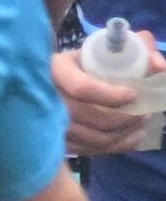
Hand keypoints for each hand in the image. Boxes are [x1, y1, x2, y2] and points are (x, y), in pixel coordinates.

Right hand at [54, 39, 155, 155]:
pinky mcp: (55, 139)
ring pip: (86, 136)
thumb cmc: (89, 63)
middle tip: (143, 114)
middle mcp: (46, 96)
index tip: (134, 95)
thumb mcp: (109, 51)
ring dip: (119, 135)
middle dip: (120, 118)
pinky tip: (131, 139)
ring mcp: (46, 121)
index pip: (82, 87)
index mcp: (56, 69)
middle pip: (84, 115)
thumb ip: (139, 52)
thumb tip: (159, 67)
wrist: (60, 81)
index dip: (110, 96)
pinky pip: (86, 149)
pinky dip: (113, 147)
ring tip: (140, 125)